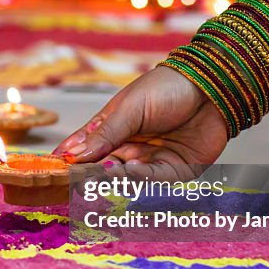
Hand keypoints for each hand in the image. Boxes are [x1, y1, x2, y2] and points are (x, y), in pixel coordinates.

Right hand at [53, 65, 228, 179]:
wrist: (212, 87)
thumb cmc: (166, 89)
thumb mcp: (130, 108)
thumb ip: (105, 133)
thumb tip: (72, 153)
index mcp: (113, 128)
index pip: (85, 148)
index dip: (71, 159)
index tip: (56, 169)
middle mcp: (129, 147)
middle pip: (103, 168)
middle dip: (91, 175)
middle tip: (79, 179)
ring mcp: (151, 161)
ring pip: (127, 179)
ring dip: (115, 178)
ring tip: (107, 171)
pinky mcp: (174, 171)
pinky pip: (153, 180)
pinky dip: (140, 177)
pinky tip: (130, 169)